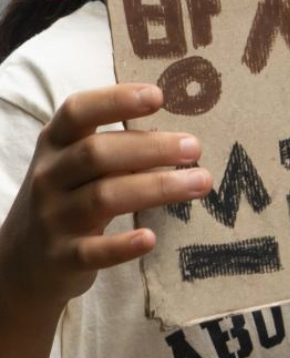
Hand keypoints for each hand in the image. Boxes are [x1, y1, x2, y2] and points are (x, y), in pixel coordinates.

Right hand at [0, 83, 211, 311]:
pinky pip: (92, 251)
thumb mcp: (77, 163)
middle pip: (98, 154)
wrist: (20, 261)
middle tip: (195, 147)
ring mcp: (52, 218)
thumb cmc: (67, 196)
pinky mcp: (61, 258)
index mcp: (55, 142)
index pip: (78, 111)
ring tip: (201, 182)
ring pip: (103, 198)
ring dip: (157, 188)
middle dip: (152, 148)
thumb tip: (180, 137)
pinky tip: (150, 238)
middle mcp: (49, 176)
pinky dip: (121, 246)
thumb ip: (118, 146)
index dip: (117, 100)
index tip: (159, 96)